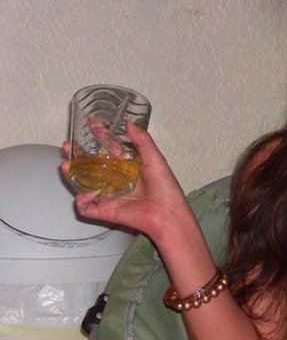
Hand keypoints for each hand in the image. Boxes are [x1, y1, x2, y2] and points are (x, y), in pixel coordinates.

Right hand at [62, 124, 190, 244]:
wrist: (168, 215)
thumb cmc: (166, 190)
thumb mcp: (156, 159)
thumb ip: (143, 141)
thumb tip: (130, 124)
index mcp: (127, 166)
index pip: (108, 148)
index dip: (99, 135)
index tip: (92, 124)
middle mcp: (116, 179)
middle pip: (91, 164)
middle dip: (77, 154)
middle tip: (69, 145)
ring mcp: (109, 194)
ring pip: (84, 183)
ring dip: (72, 174)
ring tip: (66, 164)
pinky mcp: (106, 210)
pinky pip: (87, 207)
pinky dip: (82, 201)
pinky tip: (85, 194)